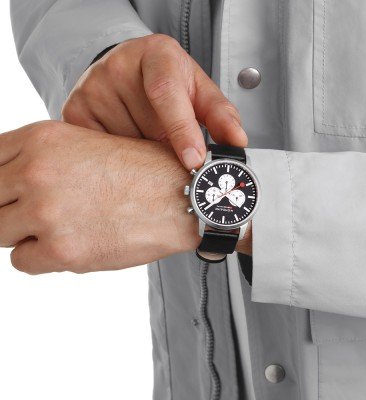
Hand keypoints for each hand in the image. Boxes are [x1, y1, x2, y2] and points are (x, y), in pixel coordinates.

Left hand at [0, 121, 202, 273]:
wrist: (181, 198)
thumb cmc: (144, 172)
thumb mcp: (87, 144)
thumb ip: (41, 158)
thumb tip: (9, 181)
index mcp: (42, 139)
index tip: (7, 193)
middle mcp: (37, 173)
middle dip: (7, 208)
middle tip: (33, 213)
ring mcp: (46, 213)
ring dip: (22, 233)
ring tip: (58, 227)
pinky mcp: (61, 250)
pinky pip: (21, 261)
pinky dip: (41, 257)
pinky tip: (72, 243)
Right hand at [62, 34, 247, 169]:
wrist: (126, 68)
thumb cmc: (165, 80)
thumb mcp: (197, 89)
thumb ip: (220, 115)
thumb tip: (237, 142)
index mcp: (156, 56)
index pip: (166, 93)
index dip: (181, 129)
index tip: (194, 160)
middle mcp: (117, 68)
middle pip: (148, 130)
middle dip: (164, 150)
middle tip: (172, 152)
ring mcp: (92, 90)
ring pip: (126, 147)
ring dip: (142, 155)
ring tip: (146, 138)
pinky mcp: (75, 112)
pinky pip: (103, 151)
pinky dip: (121, 157)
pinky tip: (128, 144)